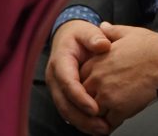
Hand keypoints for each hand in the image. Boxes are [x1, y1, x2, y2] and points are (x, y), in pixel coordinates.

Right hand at [45, 20, 111, 134]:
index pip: (67, 83)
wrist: (68, 37)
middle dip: (82, 118)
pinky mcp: (63, 94)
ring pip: (66, 111)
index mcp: (60, 62)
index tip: (95, 109)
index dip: (80, 98)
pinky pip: (70, 110)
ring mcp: (57, 88)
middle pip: (64, 103)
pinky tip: (97, 126)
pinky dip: (82, 120)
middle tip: (101, 127)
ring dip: (82, 123)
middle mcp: (55, 78)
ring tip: (102, 130)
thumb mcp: (87, 31)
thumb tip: (103, 45)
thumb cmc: (79, 35)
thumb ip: (94, 37)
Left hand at [79, 23, 157, 128]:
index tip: (96, 88)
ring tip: (107, 115)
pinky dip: (112, 123)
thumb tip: (103, 26)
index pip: (80, 80)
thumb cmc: (151, 46)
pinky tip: (118, 120)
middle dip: (90, 101)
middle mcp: (98, 79)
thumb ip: (110, 31)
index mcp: (97, 62)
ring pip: (94, 112)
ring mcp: (108, 95)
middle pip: (84, 98)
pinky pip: (109, 123)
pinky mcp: (120, 108)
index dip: (88, 85)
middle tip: (99, 104)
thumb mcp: (127, 32)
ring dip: (100, 114)